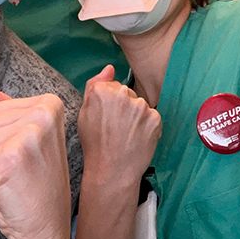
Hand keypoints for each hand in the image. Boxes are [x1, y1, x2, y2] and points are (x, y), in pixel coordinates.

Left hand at [0, 91, 71, 238]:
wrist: (46, 228)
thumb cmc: (37, 187)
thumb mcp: (27, 142)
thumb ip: (8, 114)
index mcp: (50, 105)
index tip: (23, 154)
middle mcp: (43, 115)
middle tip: (17, 170)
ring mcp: (28, 136)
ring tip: (11, 179)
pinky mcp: (10, 158)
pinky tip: (4, 189)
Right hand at [77, 66, 160, 186]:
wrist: (112, 170)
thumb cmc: (95, 144)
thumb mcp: (84, 113)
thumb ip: (94, 85)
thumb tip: (109, 68)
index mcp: (102, 91)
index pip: (110, 86)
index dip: (108, 102)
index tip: (106, 117)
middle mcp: (123, 94)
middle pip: (127, 93)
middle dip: (123, 106)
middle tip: (116, 127)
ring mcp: (141, 107)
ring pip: (140, 105)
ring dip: (136, 116)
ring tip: (126, 134)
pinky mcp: (155, 119)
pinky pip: (152, 117)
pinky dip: (147, 126)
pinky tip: (137, 138)